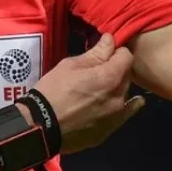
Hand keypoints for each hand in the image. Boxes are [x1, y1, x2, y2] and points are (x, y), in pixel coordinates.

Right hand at [31, 33, 144, 154]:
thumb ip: (96, 53)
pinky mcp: (109, 130)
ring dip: (117, 87)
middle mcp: (119, 96)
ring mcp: (116, 116)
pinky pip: (125, 114)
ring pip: (124, 94)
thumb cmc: (54, 89)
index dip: (116, 51)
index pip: (127, 56)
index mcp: (110, 77)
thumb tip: (110, 40)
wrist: (42, 125)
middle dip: (117, 69)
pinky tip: (129, 103)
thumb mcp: (71, 65)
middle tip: (99, 69)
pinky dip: (127, 106)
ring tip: (102, 88)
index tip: (105, 52)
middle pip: (127, 76)